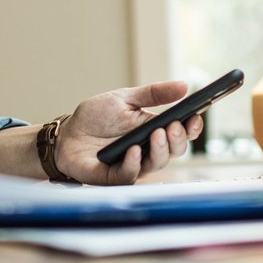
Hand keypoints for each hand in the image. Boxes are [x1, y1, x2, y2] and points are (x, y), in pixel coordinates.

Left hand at [54, 81, 202, 184]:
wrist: (67, 134)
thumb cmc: (97, 116)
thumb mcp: (125, 98)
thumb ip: (154, 94)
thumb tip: (184, 86)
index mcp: (154, 129)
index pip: (180, 132)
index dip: (191, 128)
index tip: (195, 117)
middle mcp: (149, 150)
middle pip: (174, 150)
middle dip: (178, 139)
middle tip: (174, 126)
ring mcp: (134, 165)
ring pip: (157, 164)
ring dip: (160, 150)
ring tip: (157, 134)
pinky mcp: (115, 177)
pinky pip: (130, 174)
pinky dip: (133, 163)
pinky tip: (133, 150)